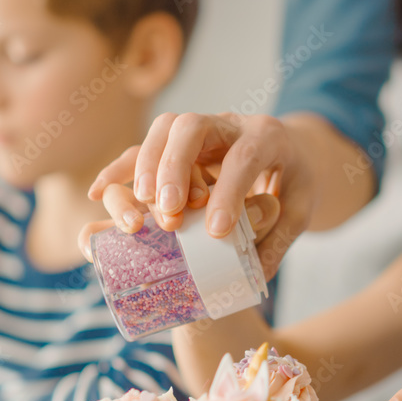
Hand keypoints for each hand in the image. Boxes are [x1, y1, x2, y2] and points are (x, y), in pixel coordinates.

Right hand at [86, 112, 315, 278]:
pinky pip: (144, 145)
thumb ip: (279, 240)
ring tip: (145, 208)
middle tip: (170, 212)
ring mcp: (202, 128)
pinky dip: (120, 167)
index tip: (216, 229)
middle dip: (175, 167)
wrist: (292, 150)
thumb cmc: (296, 182)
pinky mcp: (179, 141)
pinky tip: (100, 192)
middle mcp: (231, 124)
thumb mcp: (300, 210)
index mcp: (268, 138)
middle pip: (193, 126)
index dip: (228, 191)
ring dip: (148, 166)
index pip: (244, 156)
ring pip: (164, 128)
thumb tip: (253, 276)